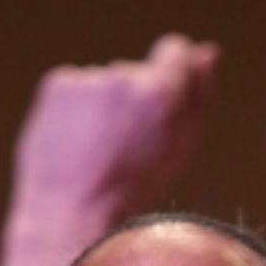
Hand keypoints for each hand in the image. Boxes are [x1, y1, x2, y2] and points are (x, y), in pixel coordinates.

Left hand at [0, 33, 219, 265]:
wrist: (70, 215)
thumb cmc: (132, 193)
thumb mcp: (180, 151)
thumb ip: (198, 97)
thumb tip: (207, 52)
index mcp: (161, 94)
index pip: (174, 51)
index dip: (170, 74)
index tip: (160, 99)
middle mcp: (124, 77)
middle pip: (136, 74)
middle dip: (133, 101)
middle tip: (123, 151)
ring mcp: (87, 79)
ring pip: (103, 84)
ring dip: (102, 108)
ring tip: (96, 154)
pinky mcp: (57, 84)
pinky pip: (74, 89)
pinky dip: (73, 111)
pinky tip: (74, 145)